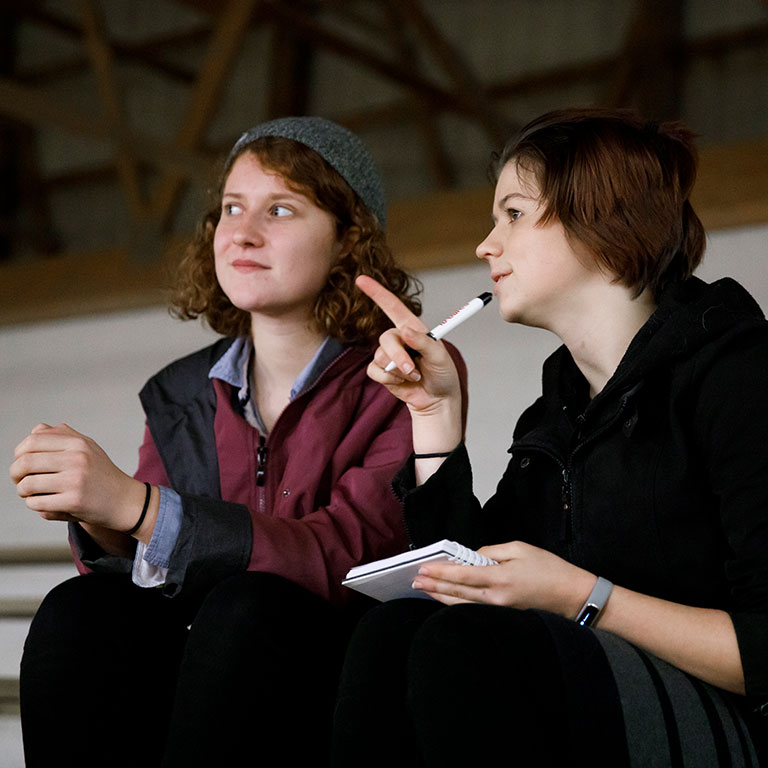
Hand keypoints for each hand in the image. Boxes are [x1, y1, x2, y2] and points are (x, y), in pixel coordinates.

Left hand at [10, 423, 148, 532]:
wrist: (125, 501)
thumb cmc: (102, 475)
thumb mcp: (87, 448)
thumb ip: (62, 436)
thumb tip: (35, 431)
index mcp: (78, 443)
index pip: (33, 440)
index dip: (19, 453)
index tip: (22, 464)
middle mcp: (77, 458)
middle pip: (25, 462)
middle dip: (15, 474)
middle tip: (19, 481)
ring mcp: (76, 480)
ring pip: (28, 484)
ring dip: (23, 491)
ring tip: (31, 493)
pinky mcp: (74, 501)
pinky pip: (37, 503)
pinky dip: (34, 505)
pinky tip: (45, 504)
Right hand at [357, 275, 461, 417]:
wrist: (437, 400)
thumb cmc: (443, 375)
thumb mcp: (440, 356)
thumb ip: (424, 342)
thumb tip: (405, 330)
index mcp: (413, 328)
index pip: (392, 306)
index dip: (376, 292)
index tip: (360, 279)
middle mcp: (398, 339)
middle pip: (386, 339)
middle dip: (398, 356)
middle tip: (413, 370)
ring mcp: (388, 356)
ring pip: (380, 357)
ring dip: (398, 370)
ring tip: (414, 376)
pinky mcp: (381, 372)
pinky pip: (374, 371)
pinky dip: (389, 379)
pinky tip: (402, 382)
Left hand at [412, 540, 595, 617]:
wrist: (572, 595)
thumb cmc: (549, 568)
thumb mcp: (519, 548)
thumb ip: (492, 551)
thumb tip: (473, 556)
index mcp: (499, 578)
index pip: (462, 575)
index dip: (440, 572)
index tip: (423, 568)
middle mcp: (495, 598)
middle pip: (456, 592)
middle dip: (434, 585)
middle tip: (415, 579)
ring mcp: (498, 610)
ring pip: (461, 604)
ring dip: (440, 596)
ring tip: (423, 589)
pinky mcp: (503, 615)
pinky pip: (473, 609)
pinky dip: (456, 603)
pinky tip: (446, 599)